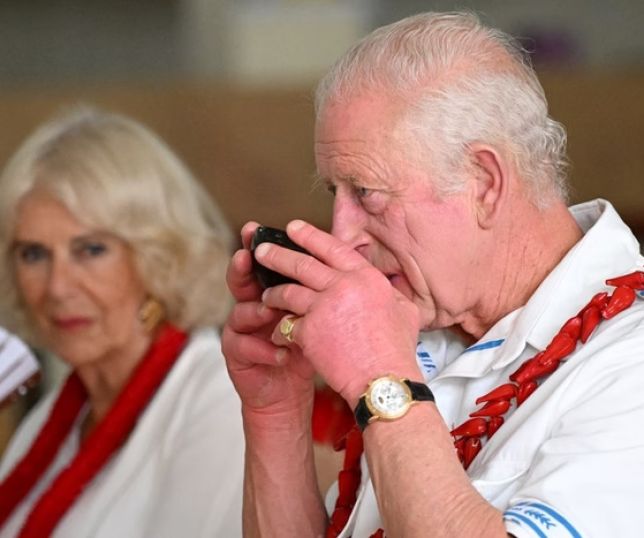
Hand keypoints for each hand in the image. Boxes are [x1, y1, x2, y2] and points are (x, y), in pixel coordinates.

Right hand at [221, 222, 314, 415]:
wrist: (290, 392)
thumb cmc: (305, 350)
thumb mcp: (316, 317)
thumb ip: (317, 292)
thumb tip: (340, 260)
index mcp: (271, 293)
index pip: (264, 266)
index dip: (259, 248)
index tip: (256, 229)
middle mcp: (252, 307)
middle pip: (241, 281)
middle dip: (242, 267)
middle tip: (246, 256)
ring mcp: (241, 331)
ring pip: (240, 313)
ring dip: (256, 311)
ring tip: (270, 311)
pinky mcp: (237, 356)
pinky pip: (244, 347)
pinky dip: (264, 349)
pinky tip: (281, 353)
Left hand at [256, 220, 421, 407]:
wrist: (383, 381)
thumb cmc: (395, 351)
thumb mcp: (405, 312)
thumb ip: (393, 292)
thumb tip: (390, 284)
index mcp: (366, 278)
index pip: (333, 248)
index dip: (311, 236)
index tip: (295, 228)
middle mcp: (344, 286)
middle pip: (303, 263)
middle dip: (278, 254)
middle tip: (262, 249)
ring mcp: (324, 306)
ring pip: (288, 291)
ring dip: (274, 293)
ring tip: (266, 295)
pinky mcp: (309, 329)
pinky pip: (287, 323)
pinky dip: (281, 328)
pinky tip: (278, 334)